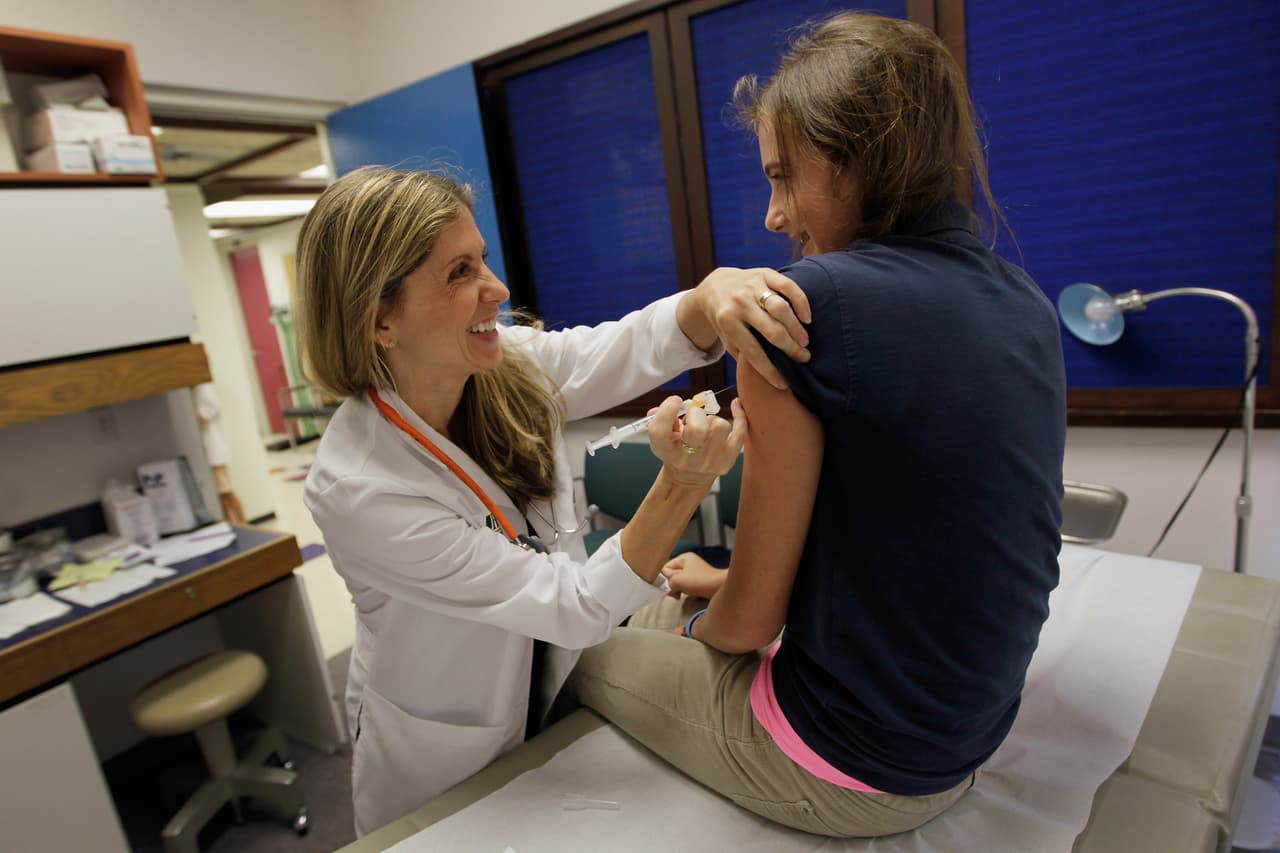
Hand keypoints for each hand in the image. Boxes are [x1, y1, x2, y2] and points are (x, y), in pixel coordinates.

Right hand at [647, 395, 746, 487]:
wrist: (689, 477)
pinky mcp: (727, 460)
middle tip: (693, 416)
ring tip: (706, 425)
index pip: (660, 429)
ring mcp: (709, 462)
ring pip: (720, 426)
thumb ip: (661, 416)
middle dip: (696, 413)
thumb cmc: (676, 450)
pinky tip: (736, 406)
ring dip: (713, 419)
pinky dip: (740, 416)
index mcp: (665, 450)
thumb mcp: (662, 437)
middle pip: (696, 429)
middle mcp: (686, 459)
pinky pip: (740, 433)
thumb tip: (673, 402)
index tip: (675, 401)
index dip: (667, 409)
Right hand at [662, 552, 724, 599]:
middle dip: (673, 584)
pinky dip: (686, 591)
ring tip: (686, 591)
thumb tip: (668, 588)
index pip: (666, 568)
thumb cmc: (701, 581)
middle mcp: (689, 563)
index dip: (667, 578)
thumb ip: (667, 583)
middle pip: (672, 575)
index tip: (673, 584)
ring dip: (680, 589)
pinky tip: (691, 593)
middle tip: (679, 589)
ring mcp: (694, 573)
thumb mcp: (677, 580)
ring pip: (679, 582)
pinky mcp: (699, 581)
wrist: (719, 587)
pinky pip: (687, 586)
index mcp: (684, 558)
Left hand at [692, 267, 810, 389]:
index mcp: (727, 322)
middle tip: (802, 358)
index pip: (753, 351)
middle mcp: (739, 303)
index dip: (769, 370)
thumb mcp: (726, 337)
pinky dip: (801, 302)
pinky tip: (807, 318)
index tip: (783, 383)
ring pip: (781, 308)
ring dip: (796, 328)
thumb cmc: (726, 319)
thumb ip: (743, 352)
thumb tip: (769, 374)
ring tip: (804, 341)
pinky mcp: (764, 273)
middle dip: (790, 348)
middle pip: (772, 330)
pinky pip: (788, 286)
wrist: (716, 286)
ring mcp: (752, 286)